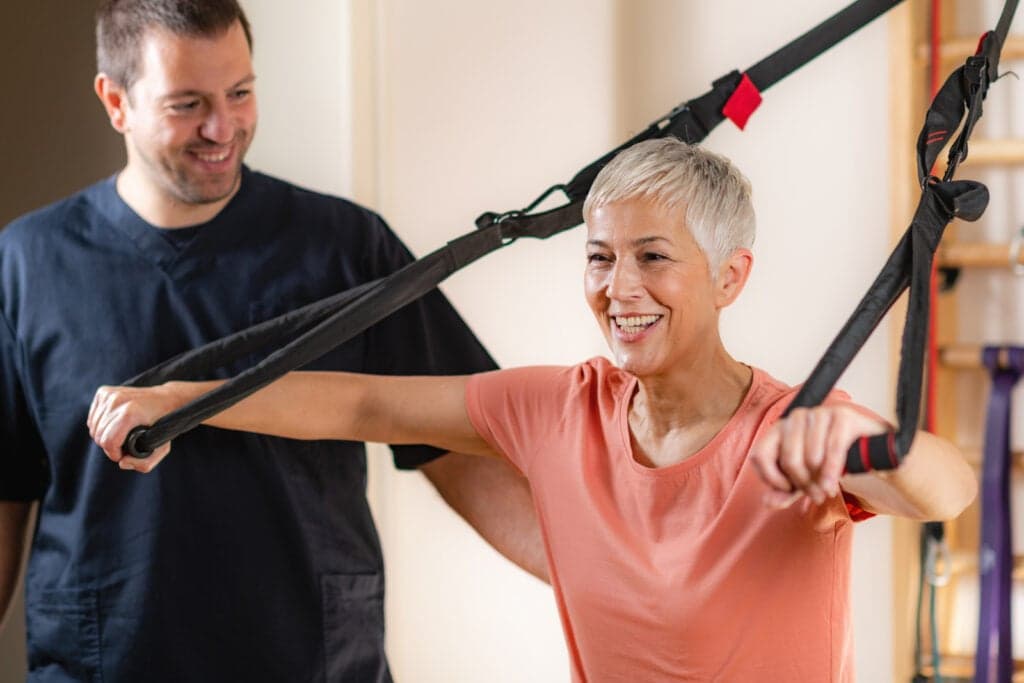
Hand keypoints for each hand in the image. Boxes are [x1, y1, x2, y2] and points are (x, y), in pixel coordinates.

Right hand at [87, 384, 182, 471]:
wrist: (164, 399)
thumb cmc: (163, 424)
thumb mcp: (162, 448)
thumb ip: (145, 463)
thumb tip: (122, 462)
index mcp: (130, 413)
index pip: (108, 441)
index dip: (114, 454)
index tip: (122, 455)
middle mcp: (118, 401)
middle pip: (98, 435)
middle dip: (109, 446)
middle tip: (122, 446)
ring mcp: (110, 395)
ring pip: (93, 427)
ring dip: (104, 436)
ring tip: (119, 436)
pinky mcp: (104, 392)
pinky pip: (92, 417)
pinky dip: (99, 425)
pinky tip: (113, 425)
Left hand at [749, 405, 887, 508]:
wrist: (866, 449)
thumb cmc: (826, 462)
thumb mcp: (802, 480)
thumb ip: (783, 492)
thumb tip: (768, 502)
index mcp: (779, 429)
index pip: (760, 455)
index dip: (771, 478)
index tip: (787, 489)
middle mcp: (796, 417)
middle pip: (789, 459)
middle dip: (802, 484)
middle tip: (815, 495)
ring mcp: (819, 413)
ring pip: (811, 456)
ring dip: (819, 481)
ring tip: (826, 489)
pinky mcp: (842, 416)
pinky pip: (833, 449)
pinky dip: (832, 472)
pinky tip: (832, 485)